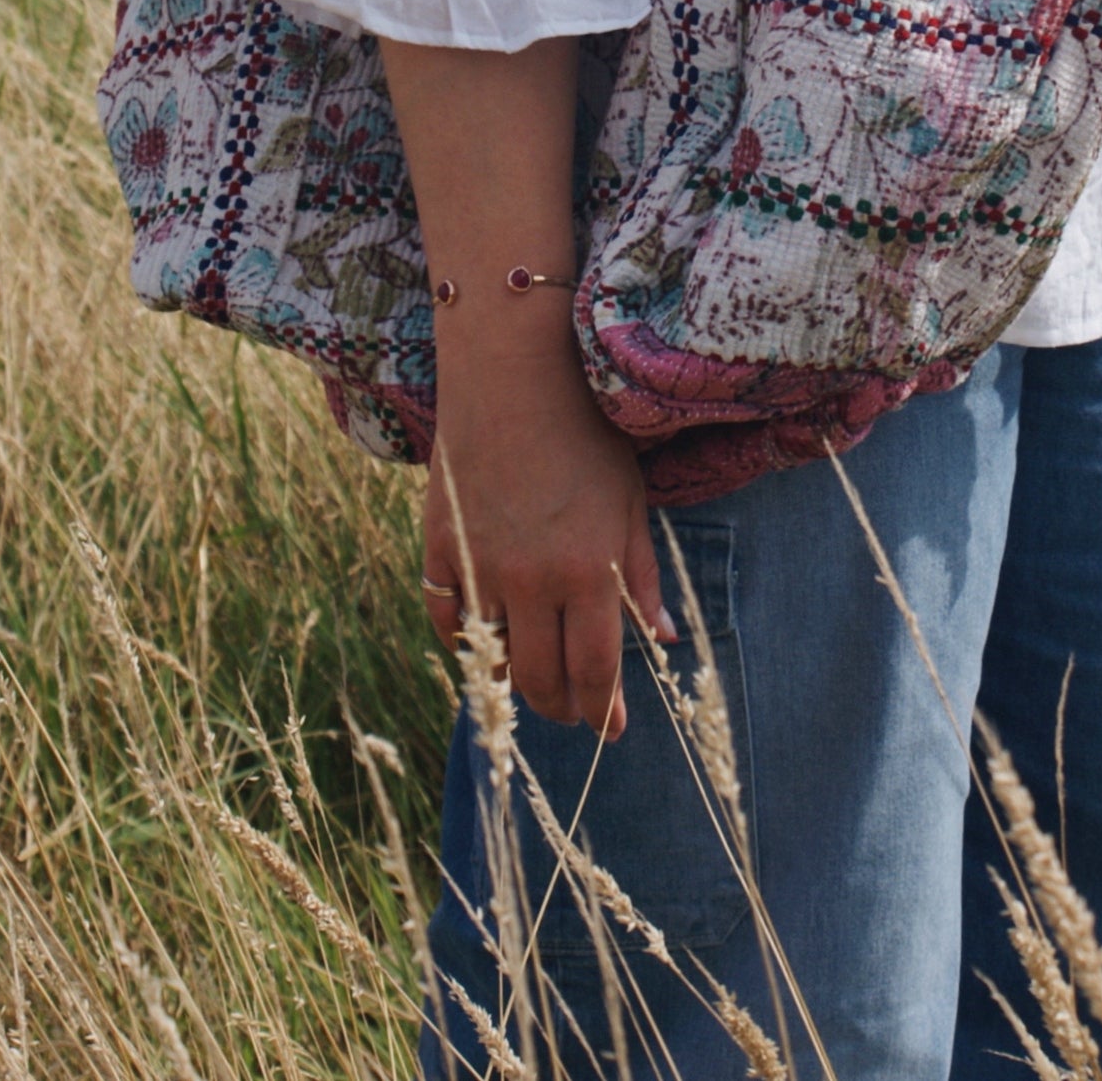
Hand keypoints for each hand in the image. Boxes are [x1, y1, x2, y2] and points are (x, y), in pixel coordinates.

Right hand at [421, 312, 675, 738]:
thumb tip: (662, 639)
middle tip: (572, 708)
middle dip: (561, 705)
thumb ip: (642, 573)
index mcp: (590, 570)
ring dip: (514, 680)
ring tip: (533, 679)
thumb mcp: (631, 499)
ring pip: (492, 657)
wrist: (513, 372)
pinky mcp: (440, 546)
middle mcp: (533, 580)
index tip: (610, 728)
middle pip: (541, 679)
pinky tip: (486, 641)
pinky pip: (447, 618)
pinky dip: (466, 640)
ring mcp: (481, 565)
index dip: (603, 711)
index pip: (596, 671)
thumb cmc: (586, 430)